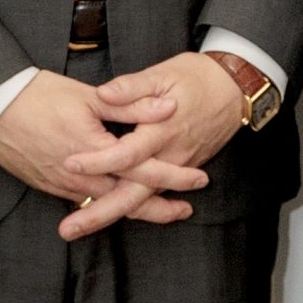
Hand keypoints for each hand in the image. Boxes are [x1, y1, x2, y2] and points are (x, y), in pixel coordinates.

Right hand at [0, 70, 196, 240]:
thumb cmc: (37, 95)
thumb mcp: (89, 96)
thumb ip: (131, 104)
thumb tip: (169, 106)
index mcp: (95, 151)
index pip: (143, 168)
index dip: (173, 174)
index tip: (199, 178)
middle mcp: (80, 176)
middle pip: (128, 199)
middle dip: (159, 207)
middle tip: (185, 210)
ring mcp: (62, 185)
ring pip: (106, 204)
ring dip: (134, 208)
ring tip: (161, 211)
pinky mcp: (48, 186)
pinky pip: (85, 201)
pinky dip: (106, 204)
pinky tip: (117, 202)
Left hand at [60, 53, 249, 237]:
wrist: (235, 91)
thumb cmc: (197, 77)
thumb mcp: (164, 73)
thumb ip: (133, 86)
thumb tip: (104, 93)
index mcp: (161, 131)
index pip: (127, 154)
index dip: (98, 161)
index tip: (69, 164)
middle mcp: (169, 157)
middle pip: (132, 195)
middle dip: (99, 214)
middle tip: (67, 229)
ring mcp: (175, 169)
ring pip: (141, 201)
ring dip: (109, 216)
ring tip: (77, 229)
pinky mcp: (178, 172)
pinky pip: (151, 196)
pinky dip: (129, 209)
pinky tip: (104, 216)